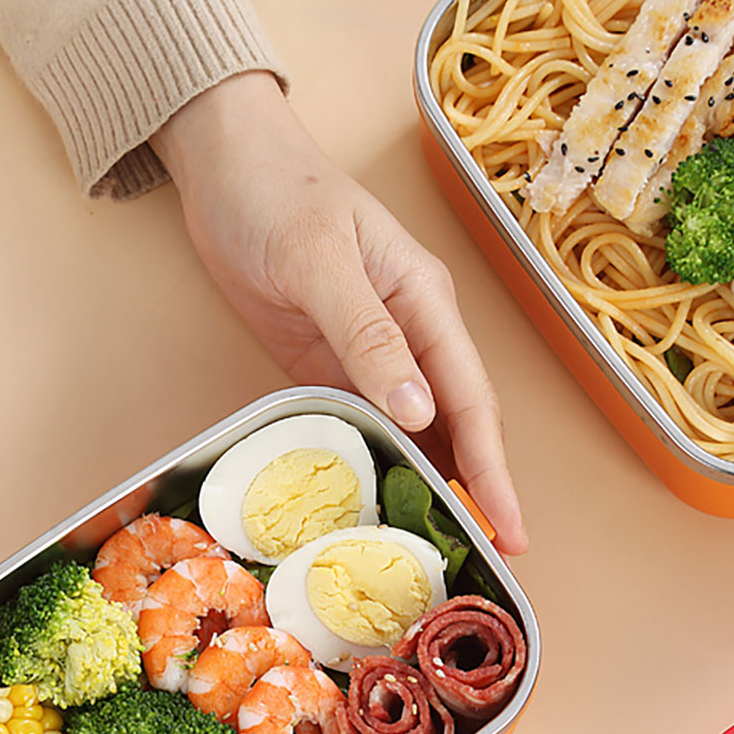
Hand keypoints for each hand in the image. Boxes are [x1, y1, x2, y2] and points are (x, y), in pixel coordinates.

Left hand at [152, 73, 526, 555]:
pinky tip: (372, 516)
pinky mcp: (329, 369)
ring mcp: (370, 357)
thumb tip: (419, 409)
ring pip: (412, 438)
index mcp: (426, 303)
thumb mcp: (321, 259)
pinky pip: (361, 432)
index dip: (493, 470)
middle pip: (455, 430)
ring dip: (425, 493)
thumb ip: (368, 333)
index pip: (472, 401)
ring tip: (434, 560)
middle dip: (475, 496)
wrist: (223, 166)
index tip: (510, 527)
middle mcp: (410, 336)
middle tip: (488, 568)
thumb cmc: (277, 193)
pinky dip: (372, 473)